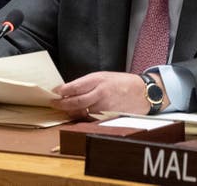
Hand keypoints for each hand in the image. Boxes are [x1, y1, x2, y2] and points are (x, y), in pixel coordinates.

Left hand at [51, 71, 168, 118]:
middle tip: (54, 103)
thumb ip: (86, 83)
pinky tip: (78, 115)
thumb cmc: (121, 82)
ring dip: (71, 112)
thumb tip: (69, 89)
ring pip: (82, 112)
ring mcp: (105, 107)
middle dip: (62, 104)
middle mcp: (100, 93)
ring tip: (64, 109)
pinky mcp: (108, 117)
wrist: (142, 92)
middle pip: (76, 102)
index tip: (54, 92)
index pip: (75, 86)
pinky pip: (91, 119)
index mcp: (98, 80)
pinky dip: (82, 117)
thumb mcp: (103, 76)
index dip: (62, 91)